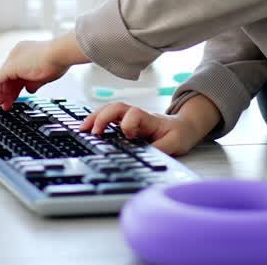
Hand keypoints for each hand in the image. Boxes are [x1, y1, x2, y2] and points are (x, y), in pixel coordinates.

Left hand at [0, 39, 70, 108]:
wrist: (60, 53)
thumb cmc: (58, 61)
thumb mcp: (44, 75)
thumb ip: (34, 82)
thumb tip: (30, 89)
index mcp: (26, 53)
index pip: (17, 71)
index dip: (16, 86)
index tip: (17, 96)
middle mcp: (18, 54)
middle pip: (9, 75)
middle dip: (9, 91)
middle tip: (9, 104)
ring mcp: (13, 58)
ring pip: (2, 78)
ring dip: (3, 93)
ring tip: (6, 105)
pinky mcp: (10, 66)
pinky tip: (2, 100)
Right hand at [79, 102, 211, 156]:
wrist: (184, 127)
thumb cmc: (178, 134)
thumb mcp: (175, 144)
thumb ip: (161, 149)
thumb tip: (145, 158)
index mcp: (149, 119)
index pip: (135, 113)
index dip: (129, 123)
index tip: (128, 136)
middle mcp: (137, 116)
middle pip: (117, 107)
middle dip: (103, 117)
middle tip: (93, 132)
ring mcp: (130, 118)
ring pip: (109, 110)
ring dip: (95, 117)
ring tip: (82, 129)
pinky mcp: (125, 122)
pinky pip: (108, 117)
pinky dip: (96, 121)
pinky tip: (87, 130)